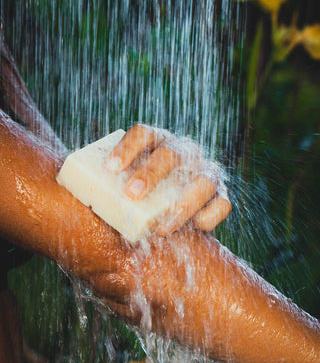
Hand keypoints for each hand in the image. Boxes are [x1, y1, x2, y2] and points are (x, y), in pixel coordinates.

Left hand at [105, 124, 231, 234]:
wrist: (171, 215)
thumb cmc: (140, 200)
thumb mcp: (123, 186)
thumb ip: (106, 184)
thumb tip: (70, 189)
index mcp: (158, 142)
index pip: (143, 134)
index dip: (127, 148)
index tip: (110, 168)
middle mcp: (184, 152)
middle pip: (171, 154)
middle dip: (152, 173)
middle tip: (131, 195)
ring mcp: (206, 173)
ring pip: (203, 180)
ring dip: (183, 203)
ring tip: (162, 228)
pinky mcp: (220, 196)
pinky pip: (223, 203)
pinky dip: (212, 215)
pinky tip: (197, 228)